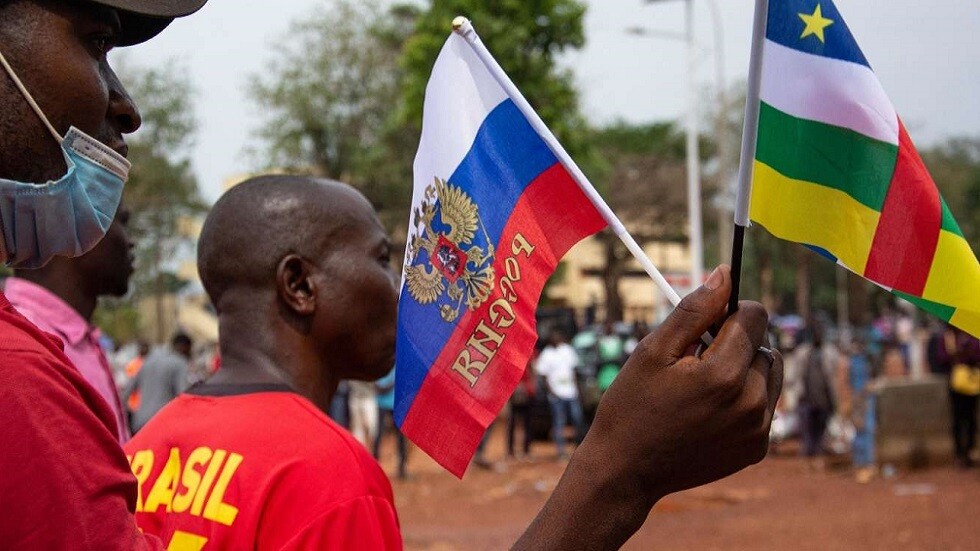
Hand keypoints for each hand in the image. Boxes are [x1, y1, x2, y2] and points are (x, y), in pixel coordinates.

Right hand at [588, 264, 781, 498]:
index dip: (729, 312)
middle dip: (735, 343)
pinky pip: (765, 406)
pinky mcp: (758, 448)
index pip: (754, 316)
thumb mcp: (653, 351)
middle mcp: (752, 403)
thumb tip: (725, 274)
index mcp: (724, 374)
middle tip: (694, 361)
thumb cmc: (632, 406)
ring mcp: (758, 430)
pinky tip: (708, 412)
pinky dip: (744, 400)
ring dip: (744, 370)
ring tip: (703, 386)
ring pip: (769, 374)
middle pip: (764, 345)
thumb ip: (694, 310)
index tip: (703, 325)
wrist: (626, 471)